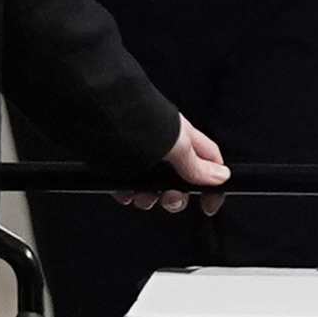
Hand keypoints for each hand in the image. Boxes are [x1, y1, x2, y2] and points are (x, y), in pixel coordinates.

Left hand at [112, 118, 232, 214]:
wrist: (97, 111)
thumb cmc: (137, 119)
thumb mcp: (175, 143)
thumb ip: (196, 163)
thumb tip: (220, 176)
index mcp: (183, 138)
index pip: (208, 164)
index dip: (212, 186)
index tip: (208, 205)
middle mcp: (163, 147)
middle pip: (180, 182)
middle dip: (176, 197)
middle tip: (168, 198)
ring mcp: (142, 157)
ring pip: (153, 188)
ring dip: (150, 199)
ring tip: (142, 197)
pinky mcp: (119, 164)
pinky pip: (128, 187)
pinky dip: (128, 195)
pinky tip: (125, 194)